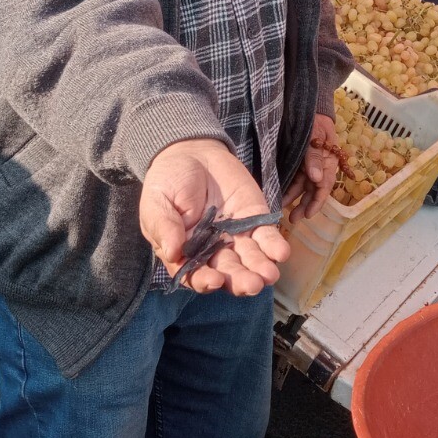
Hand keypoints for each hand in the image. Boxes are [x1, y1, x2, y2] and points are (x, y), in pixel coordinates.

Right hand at [139, 138, 289, 294]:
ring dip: (260, 268)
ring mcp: (236, 236)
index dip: (204, 281)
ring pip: (250, 259)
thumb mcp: (157, 202)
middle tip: (251, 285)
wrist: (191, 153)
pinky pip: (267, 236)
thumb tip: (172, 252)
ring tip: (269, 275)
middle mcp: (213, 251)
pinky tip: (281, 252)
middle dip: (240, 280)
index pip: (195, 274)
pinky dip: (274, 246)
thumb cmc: (168, 182)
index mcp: (186, 253)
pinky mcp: (255, 220)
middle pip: (228, 272)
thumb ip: (164, 227)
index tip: (213, 281)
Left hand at [283, 113, 340, 223]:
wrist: (309, 109)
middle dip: (303, 206)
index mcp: (328, 162)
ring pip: (301, 187)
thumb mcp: (316, 135)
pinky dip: (287, 188)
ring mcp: (307, 166)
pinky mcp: (296, 162)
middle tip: (293, 220)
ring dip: (293, 199)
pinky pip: (292, 179)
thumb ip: (314, 156)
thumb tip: (316, 178)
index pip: (324, 186)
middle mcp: (318, 167)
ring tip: (282, 211)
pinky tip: (280, 196)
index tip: (308, 214)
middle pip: (312, 190)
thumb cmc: (316, 121)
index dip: (317, 202)